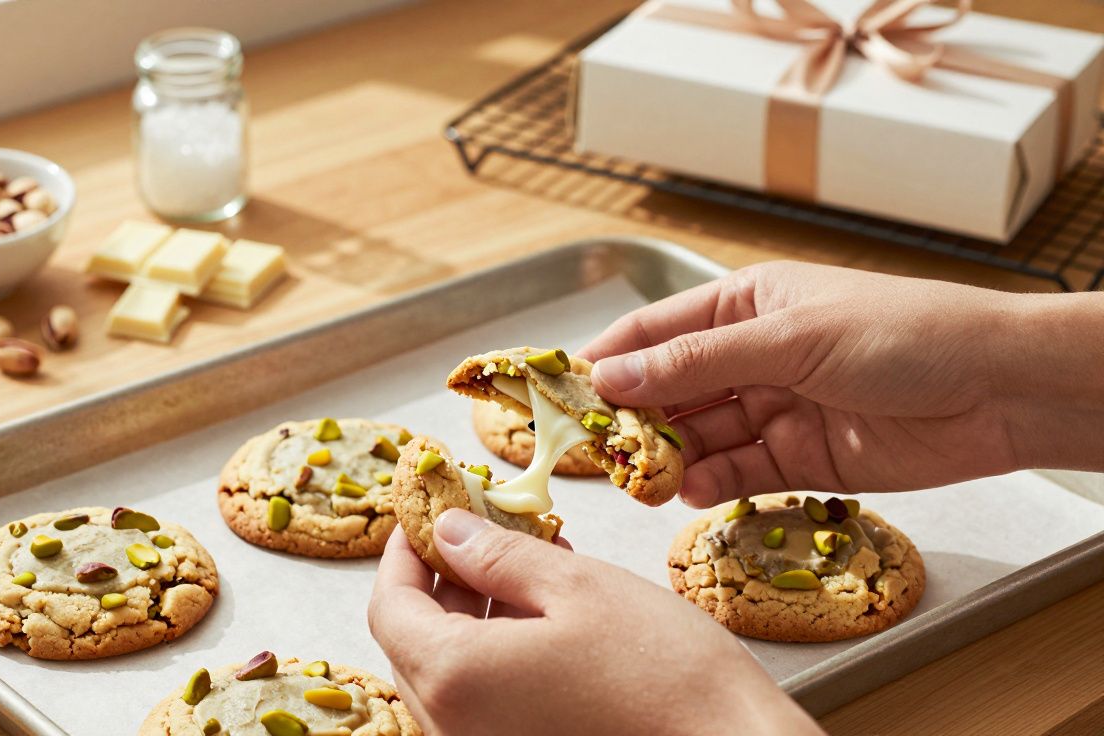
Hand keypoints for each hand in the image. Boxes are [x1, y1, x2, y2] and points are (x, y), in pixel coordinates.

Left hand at [368, 510, 822, 735]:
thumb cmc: (663, 672)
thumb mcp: (576, 588)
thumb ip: (497, 556)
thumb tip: (447, 531)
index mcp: (455, 679)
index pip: (390, 607)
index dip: (402, 553)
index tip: (426, 515)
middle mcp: (455, 728)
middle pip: (412, 643)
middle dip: (438, 580)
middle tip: (476, 530)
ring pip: (448, 674)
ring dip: (470, 615)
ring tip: (522, 562)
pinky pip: (482, 702)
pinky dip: (496, 654)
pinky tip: (543, 614)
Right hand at [581, 261, 1103, 507]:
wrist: (998, 391)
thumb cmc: (902, 334)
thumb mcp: (789, 337)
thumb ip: (697, 362)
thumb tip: (614, 374)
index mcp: (745, 303)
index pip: (655, 330)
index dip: (608, 359)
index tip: (562, 391)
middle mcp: (752, 354)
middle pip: (671, 388)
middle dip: (633, 416)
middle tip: (594, 448)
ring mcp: (775, 408)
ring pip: (700, 435)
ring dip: (668, 455)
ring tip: (639, 477)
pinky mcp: (800, 458)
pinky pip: (738, 472)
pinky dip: (710, 483)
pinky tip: (687, 490)